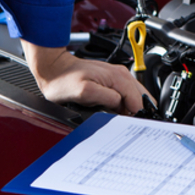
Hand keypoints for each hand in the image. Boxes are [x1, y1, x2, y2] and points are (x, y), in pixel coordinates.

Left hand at [22, 41, 148, 114]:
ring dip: (131, 109)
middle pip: (141, 97)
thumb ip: (107, 98)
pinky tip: (117, 111)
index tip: (129, 125)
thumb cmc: (64, 80)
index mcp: (118, 77)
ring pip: (135, 96)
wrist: (54, 69)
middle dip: (137, 112)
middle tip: (125, 124)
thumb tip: (120, 105)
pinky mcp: (112, 81)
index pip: (138, 100)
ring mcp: (117, 77)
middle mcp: (121, 75)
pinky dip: (126, 105)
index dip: (136, 114)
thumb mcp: (84, 92)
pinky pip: (126, 95)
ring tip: (121, 119)